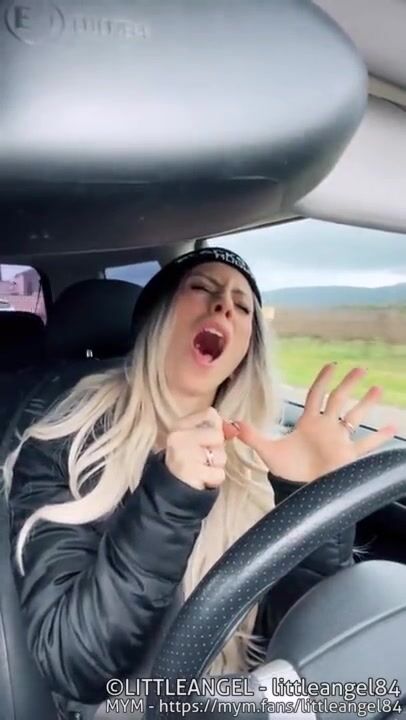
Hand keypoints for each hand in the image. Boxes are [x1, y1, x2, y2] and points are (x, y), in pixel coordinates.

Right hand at [165, 407, 238, 489]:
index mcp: (179, 424)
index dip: (216, 427)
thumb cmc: (189, 461)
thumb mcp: (198, 438)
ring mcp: (184, 454)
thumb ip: (216, 428)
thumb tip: (236, 428)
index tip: (207, 440)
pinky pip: (220, 474)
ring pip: (221, 455)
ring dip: (217, 466)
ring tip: (201, 469)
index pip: (210, 414)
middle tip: (201, 459)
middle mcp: (178, 436)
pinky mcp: (192, 473)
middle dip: (217, 449)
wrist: (172, 489)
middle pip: (218, 435)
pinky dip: (215, 479)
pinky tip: (202, 480)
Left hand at [233, 364, 396, 483]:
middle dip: (348, 384)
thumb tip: (234, 423)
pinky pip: (367, 444)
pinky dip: (380, 437)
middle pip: (339, 400)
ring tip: (378, 389)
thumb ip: (253, 436)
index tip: (332, 366)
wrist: (300, 491)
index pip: (316, 395)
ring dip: (367, 403)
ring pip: (355, 417)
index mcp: (309, 422)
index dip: (323, 380)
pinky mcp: (348, 455)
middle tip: (360, 369)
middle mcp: (327, 427)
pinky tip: (393, 427)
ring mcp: (339, 440)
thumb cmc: (287, 470)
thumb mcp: (268, 451)